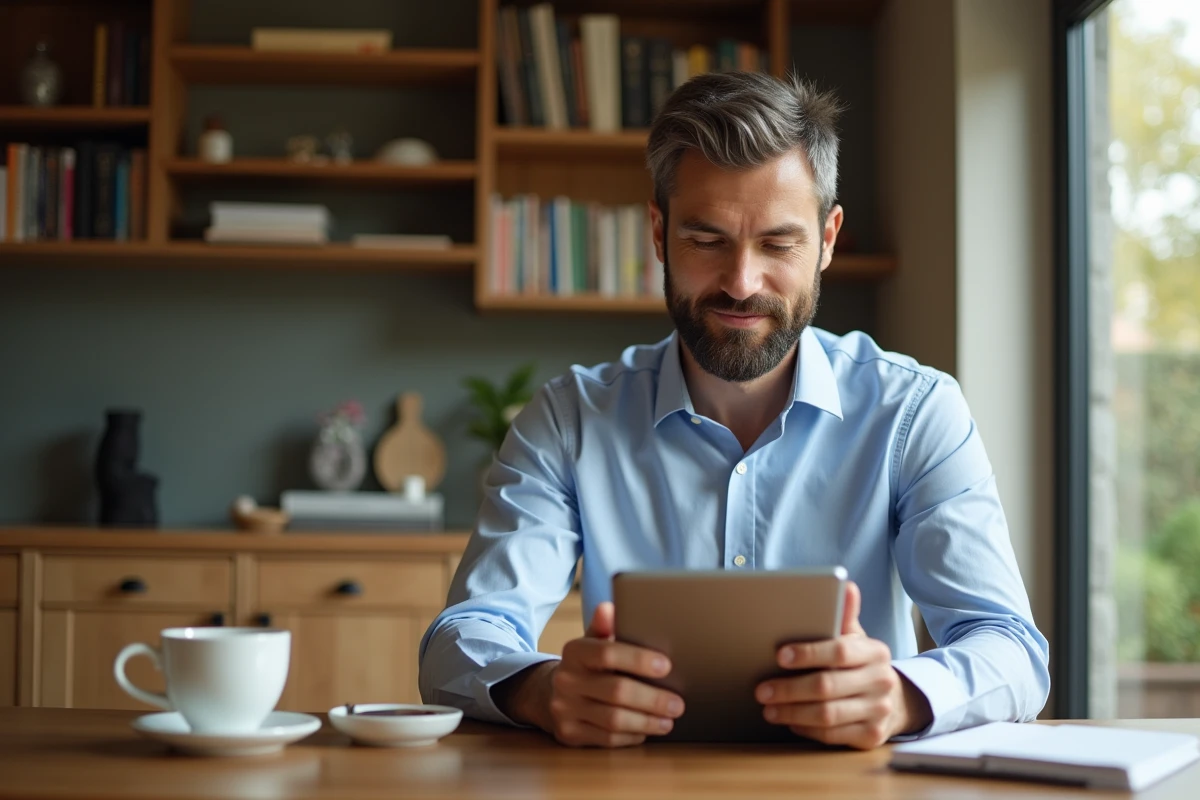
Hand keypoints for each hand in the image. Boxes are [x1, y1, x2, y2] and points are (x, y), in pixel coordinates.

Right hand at [496, 602, 684, 747]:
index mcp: (574, 652)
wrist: (548, 694)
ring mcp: (564, 709)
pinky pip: (607, 739)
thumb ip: (604, 627)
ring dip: (647, 721)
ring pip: (613, 720)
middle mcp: (566, 680)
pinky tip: (647, 729)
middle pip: (616, 691)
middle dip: (652, 699)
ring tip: (668, 720)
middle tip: (677, 704)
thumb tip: (609, 608)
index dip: (638, 660)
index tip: (667, 666)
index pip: (607, 653)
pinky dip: (632, 735)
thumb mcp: (592, 642)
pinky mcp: (569, 733)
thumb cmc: (585, 666)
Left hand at [755, 581, 931, 749]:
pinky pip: (832, 736)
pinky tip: (789, 722)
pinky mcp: (872, 737)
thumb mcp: (855, 638)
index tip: (779, 655)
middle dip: (789, 689)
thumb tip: (846, 585)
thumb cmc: (860, 664)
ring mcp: (879, 711)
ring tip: (768, 708)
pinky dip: (806, 730)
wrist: (894, 701)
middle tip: (761, 690)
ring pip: (827, 716)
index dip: (808, 654)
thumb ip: (844, 615)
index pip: (839, 651)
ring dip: (792, 713)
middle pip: (827, 687)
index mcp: (875, 652)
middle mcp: (881, 682)